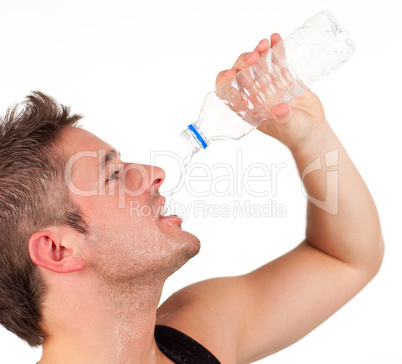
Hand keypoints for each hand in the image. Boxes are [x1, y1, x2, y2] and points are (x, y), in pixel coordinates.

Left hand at [215, 34, 326, 150]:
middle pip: (242, 75)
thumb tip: (278, 109)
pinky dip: (276, 49)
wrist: (313, 130)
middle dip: (244, 63)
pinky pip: (277, 61)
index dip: (225, 83)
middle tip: (254, 57)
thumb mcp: (289, 128)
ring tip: (264, 44)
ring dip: (258, 52)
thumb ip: (283, 119)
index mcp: (250, 109)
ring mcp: (269, 85)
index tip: (230, 75)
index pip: (230, 94)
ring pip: (258, 65)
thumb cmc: (296, 134)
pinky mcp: (284, 78)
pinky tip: (276, 38)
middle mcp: (256, 96)